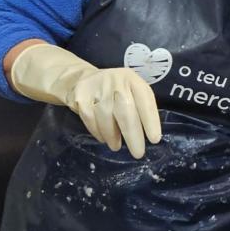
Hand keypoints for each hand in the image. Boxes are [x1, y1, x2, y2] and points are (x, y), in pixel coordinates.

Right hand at [8, 42, 162, 157]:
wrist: (74, 77)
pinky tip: (104, 139)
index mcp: (130, 77)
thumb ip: (137, 106)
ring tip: (118, 146)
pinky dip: (98, 132)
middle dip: (134, 134)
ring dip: (114, 136)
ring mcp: (95, 87)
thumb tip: (152, 134)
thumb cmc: (108, 91)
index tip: (156, 139)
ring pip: (107, 117)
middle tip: (139, 153)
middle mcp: (115, 79)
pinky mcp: (78, 96)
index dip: (151, 120)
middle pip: (126, 110)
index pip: (145, 99)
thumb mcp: (125, 91)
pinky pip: (90, 118)